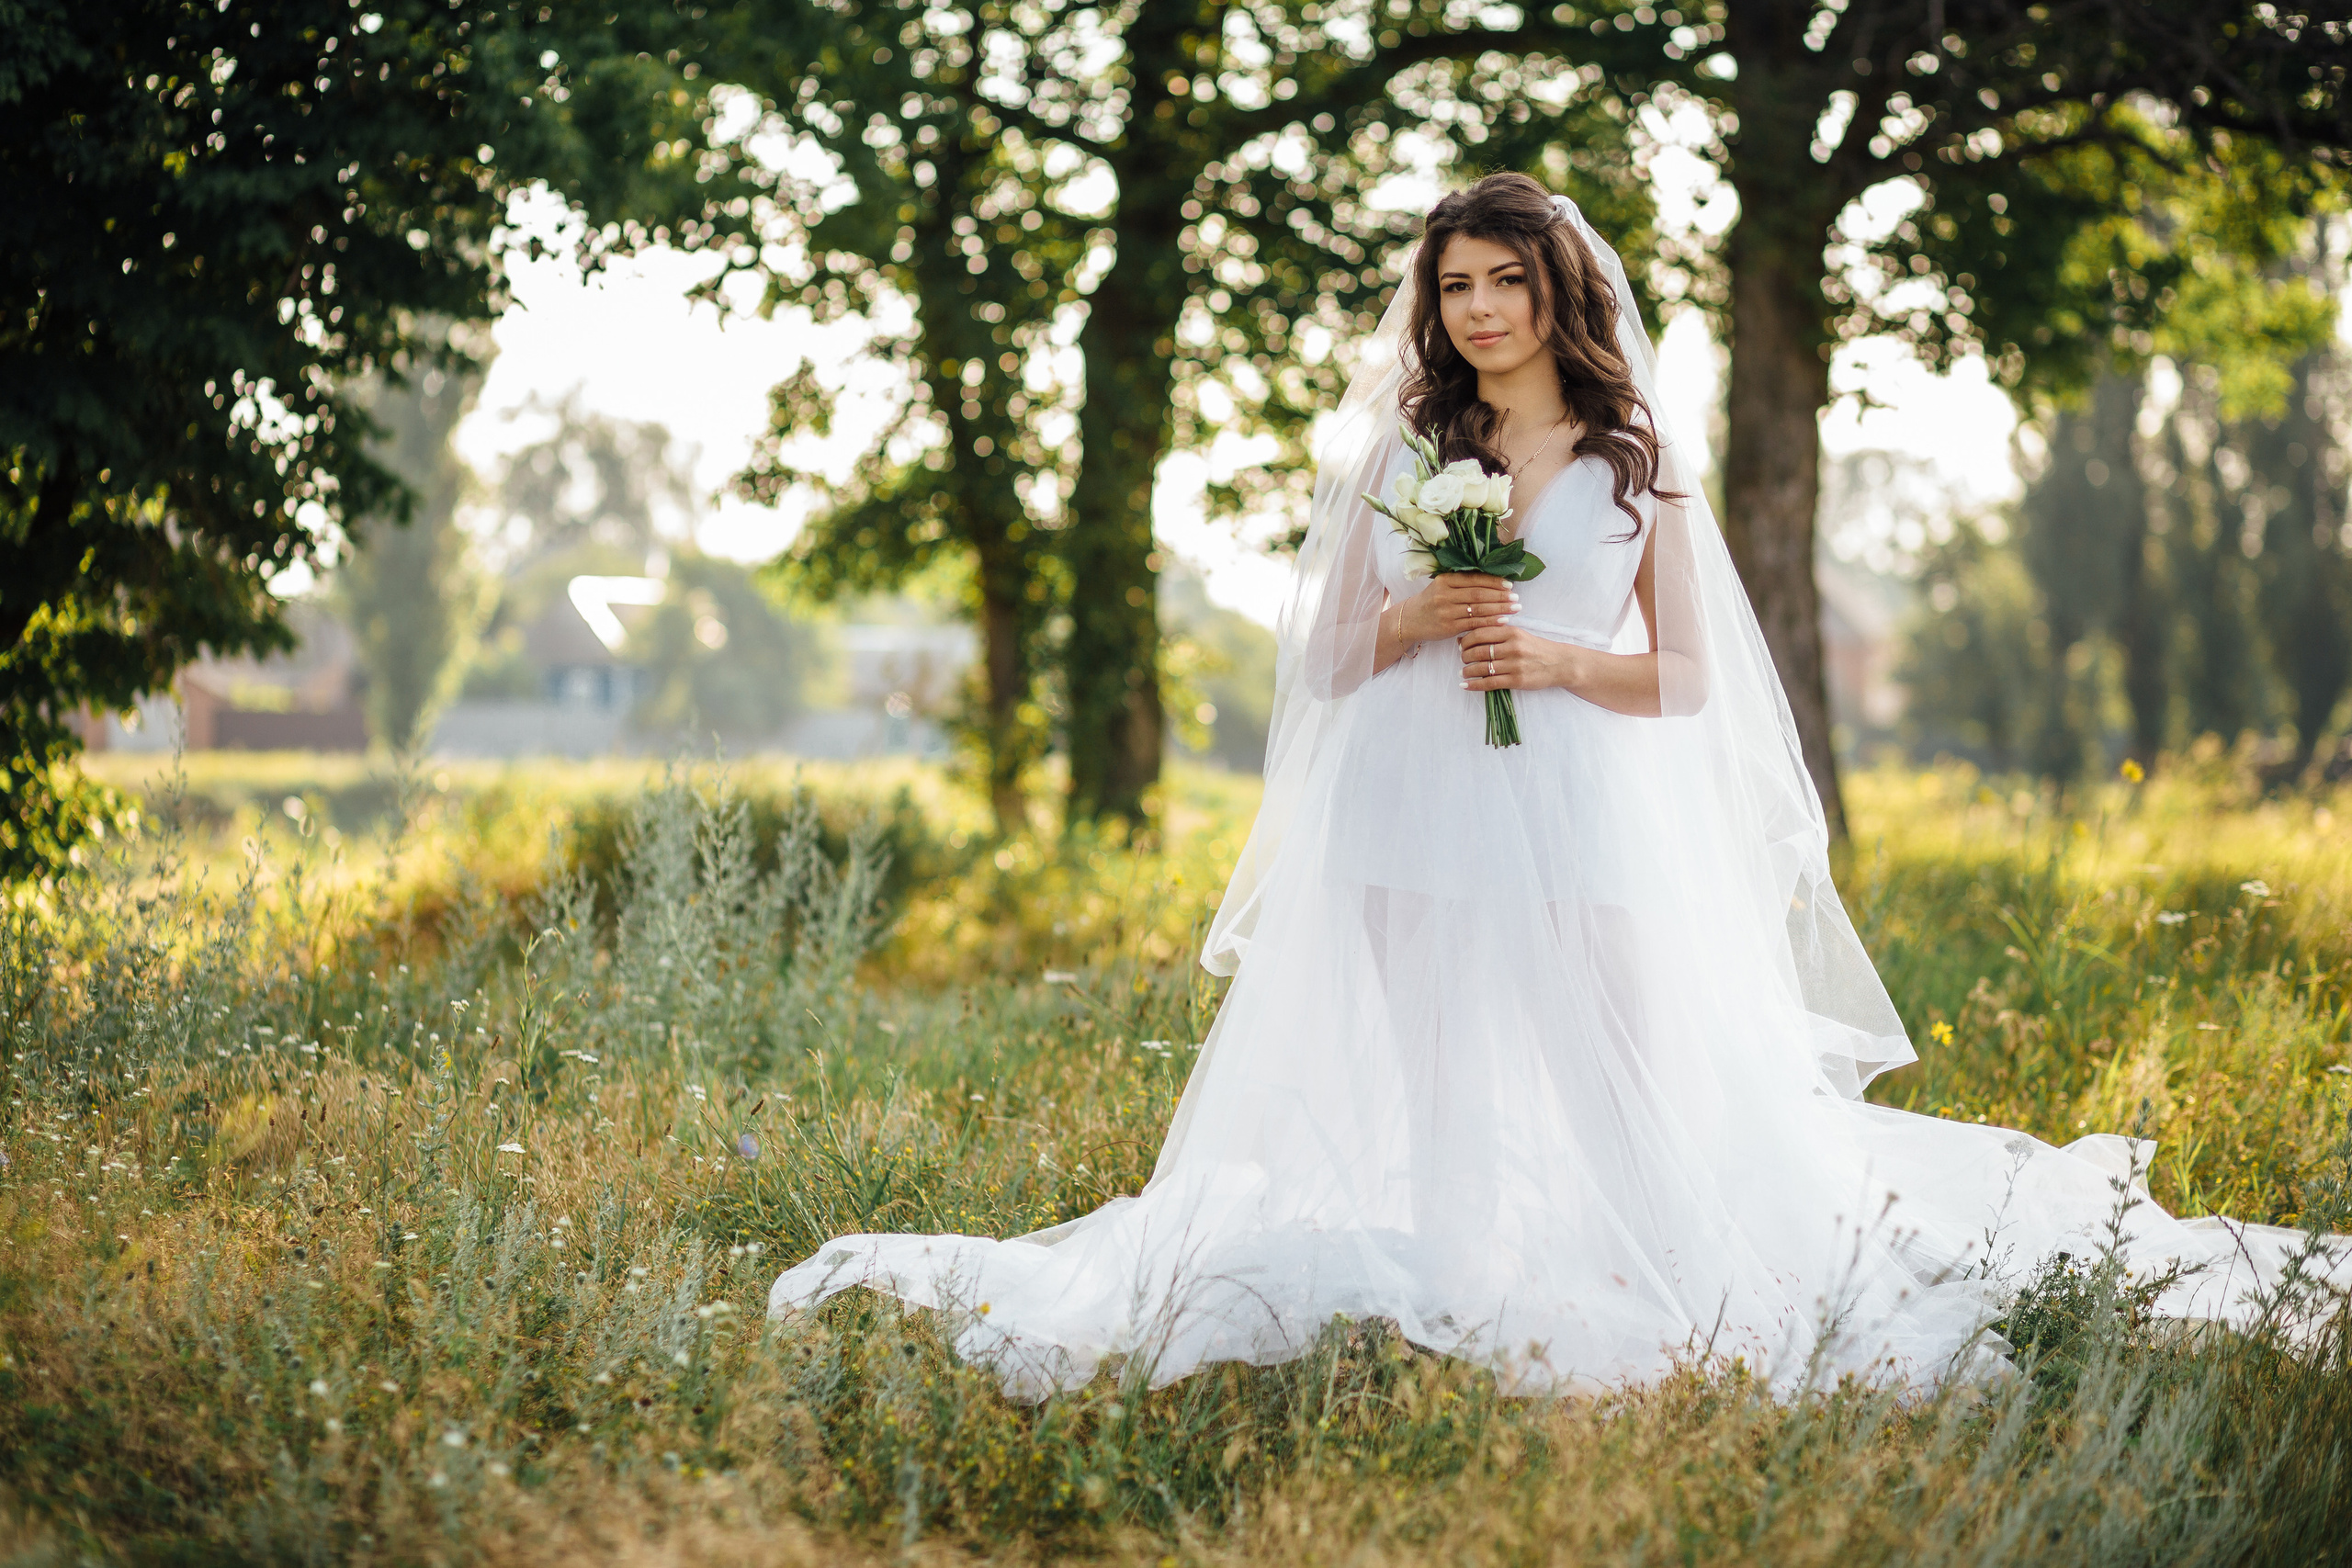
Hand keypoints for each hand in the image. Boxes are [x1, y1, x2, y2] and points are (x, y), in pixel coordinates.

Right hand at [1397, 573, 1518, 646]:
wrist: (1410, 620)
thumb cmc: (1432, 601)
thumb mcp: (1442, 586)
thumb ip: (1462, 582)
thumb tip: (1493, 580)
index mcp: (1445, 580)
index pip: (1474, 579)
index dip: (1494, 582)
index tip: (1510, 585)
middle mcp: (1445, 594)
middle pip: (1479, 594)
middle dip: (1500, 596)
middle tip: (1516, 598)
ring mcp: (1446, 611)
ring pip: (1478, 609)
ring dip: (1499, 609)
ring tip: (1515, 608)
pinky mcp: (1448, 627)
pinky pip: (1474, 624)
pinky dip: (1490, 622)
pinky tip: (1503, 620)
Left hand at [1459, 623, 1580, 691]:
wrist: (1559, 663)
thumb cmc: (1535, 648)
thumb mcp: (1517, 635)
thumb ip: (1494, 635)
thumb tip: (1463, 638)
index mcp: (1512, 632)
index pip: (1480, 633)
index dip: (1466, 640)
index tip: (1461, 645)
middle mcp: (1513, 647)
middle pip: (1478, 651)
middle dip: (1464, 656)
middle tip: (1462, 659)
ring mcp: (1515, 664)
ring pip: (1482, 668)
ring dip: (1467, 671)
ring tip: (1463, 672)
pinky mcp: (1517, 680)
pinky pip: (1490, 683)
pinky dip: (1474, 684)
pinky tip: (1465, 685)